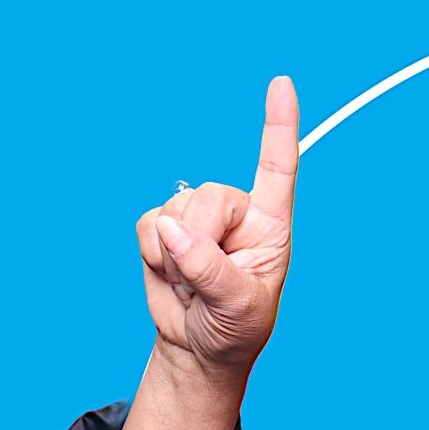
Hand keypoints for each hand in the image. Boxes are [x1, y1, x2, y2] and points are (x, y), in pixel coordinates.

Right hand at [136, 75, 299, 384]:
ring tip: (193, 284)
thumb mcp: (237, 305)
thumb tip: (174, 229)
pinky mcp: (162, 227)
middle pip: (208, 197)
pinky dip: (153, 255)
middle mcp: (237, 213)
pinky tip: (172, 275)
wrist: (200, 346)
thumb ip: (210, 268)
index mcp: (271, 225)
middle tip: (206, 282)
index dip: (279, 127)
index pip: (277, 169)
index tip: (282, 84)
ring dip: (176, 257)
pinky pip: (146, 225)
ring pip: (174, 210)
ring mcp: (197, 217)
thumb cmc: (235, 327)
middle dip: (200, 242)